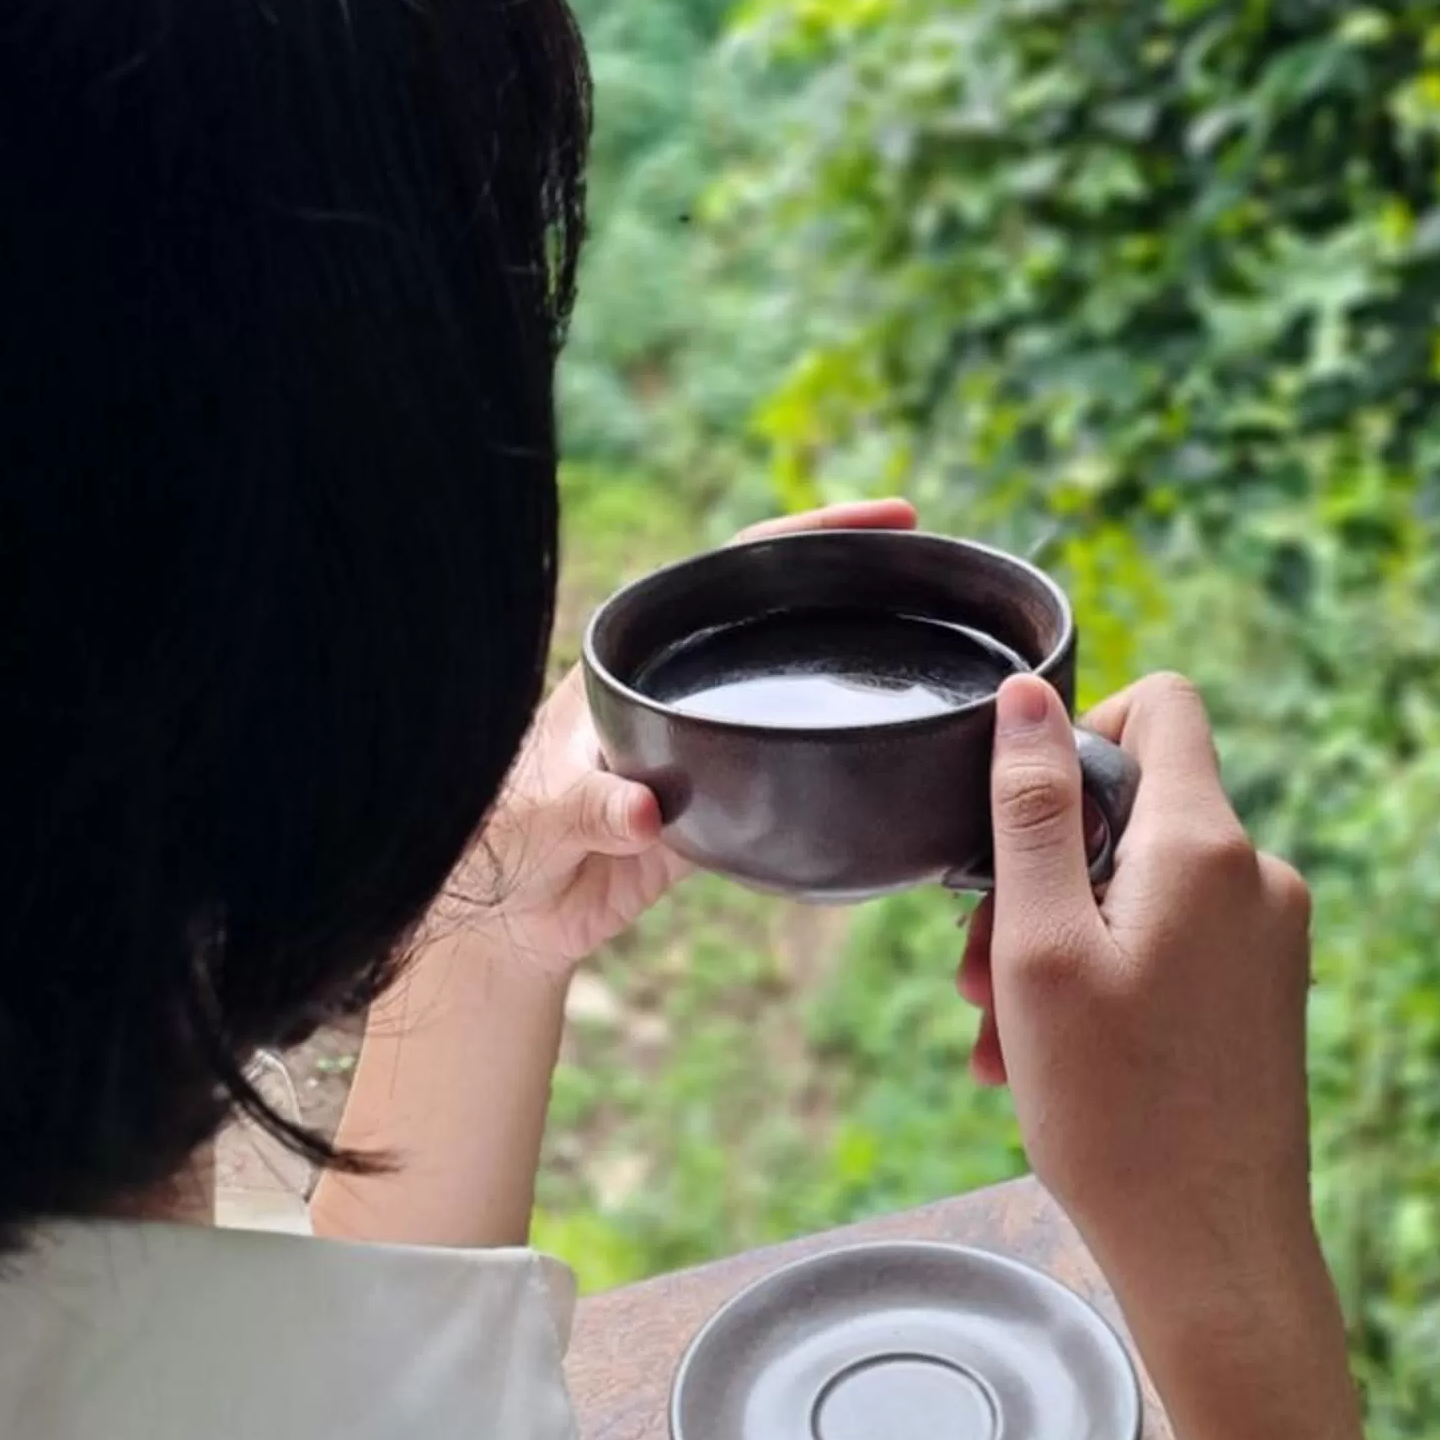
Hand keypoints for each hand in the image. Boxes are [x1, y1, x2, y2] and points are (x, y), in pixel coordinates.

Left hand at [446, 498, 918, 980]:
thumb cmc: (500, 843)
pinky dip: (842, 749)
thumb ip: (588, 807)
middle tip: (931, 562)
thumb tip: (647, 810)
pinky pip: (795, 765)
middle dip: (849, 579)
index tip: (880, 518)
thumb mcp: (538, 816)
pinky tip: (896, 746)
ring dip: (852, 659)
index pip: (728, 569)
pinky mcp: (727, 804)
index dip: (805, 535)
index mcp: (634, 655)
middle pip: (777, 610)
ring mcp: (710, 740)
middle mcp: (680, 683)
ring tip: (940, 635)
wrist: (507, 920)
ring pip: (793, 680)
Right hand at [958, 671, 1319, 1376]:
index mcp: (1206, 845)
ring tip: (1006, 1040)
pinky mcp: (1263, 999)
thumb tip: (1029, 696)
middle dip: (1041, 876)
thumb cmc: (1118, 1112)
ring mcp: (1268, 942)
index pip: (1162, 703)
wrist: (1215, 1260)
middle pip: (1131, 813)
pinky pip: (1167, 951)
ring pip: (1136, 893)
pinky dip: (1101, 988)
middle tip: (980, 975)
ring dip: (1056, 949)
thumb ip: (1033, 810)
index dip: (1081, 730)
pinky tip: (1048, 1066)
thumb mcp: (1040, 947)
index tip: (1026, 815)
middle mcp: (1257, 877)